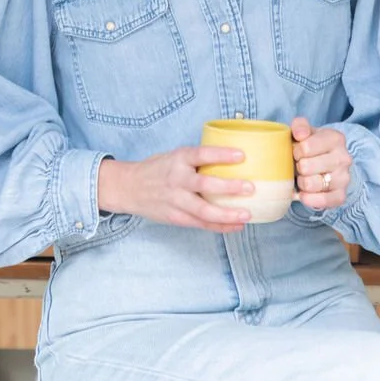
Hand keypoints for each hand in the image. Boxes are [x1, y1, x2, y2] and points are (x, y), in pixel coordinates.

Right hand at [98, 148, 252, 232]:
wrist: (129, 188)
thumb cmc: (157, 169)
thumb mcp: (173, 156)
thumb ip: (196, 160)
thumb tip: (231, 159)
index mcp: (177, 159)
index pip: (201, 154)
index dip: (221, 154)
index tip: (242, 155)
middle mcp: (177, 179)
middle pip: (205, 184)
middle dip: (229, 187)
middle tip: (250, 187)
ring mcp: (176, 201)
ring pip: (204, 210)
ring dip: (227, 214)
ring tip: (246, 214)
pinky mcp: (176, 217)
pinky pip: (201, 224)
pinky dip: (220, 226)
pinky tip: (236, 226)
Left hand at [292, 118, 350, 211]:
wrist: (323, 162)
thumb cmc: (310, 146)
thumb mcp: (304, 131)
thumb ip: (299, 126)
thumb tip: (300, 134)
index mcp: (336, 138)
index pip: (306, 147)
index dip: (295, 151)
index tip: (296, 152)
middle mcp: (344, 158)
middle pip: (306, 167)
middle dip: (297, 167)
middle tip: (299, 166)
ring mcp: (344, 178)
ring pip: (311, 184)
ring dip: (301, 183)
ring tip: (303, 177)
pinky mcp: (341, 195)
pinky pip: (323, 201)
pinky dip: (309, 199)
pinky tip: (303, 194)